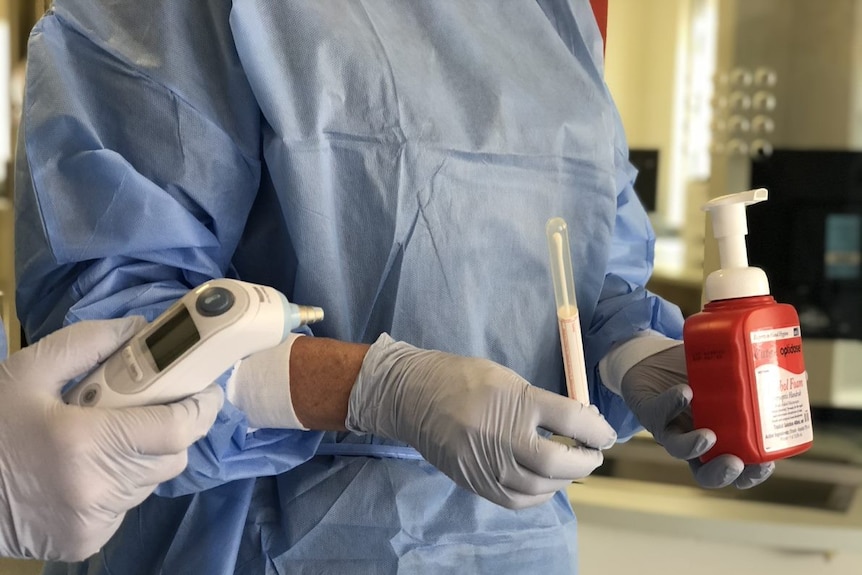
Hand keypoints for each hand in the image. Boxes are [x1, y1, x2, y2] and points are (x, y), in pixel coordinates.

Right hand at [0, 317, 223, 560]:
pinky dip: (123, 484)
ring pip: (153, 481)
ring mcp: (94, 521)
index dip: (200, 407)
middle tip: (152, 407)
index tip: (205, 389)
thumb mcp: (27, 371)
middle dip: (172, 428)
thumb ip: (86, 343)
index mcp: (84, 441)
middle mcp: (97, 488)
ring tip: (110, 437)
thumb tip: (140, 330)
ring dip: (146, 456)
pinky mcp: (87, 543)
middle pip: (172, 456)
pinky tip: (90, 469)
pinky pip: (130, 505)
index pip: (176, 429)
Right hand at [346, 334, 615, 508]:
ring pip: (539, 487)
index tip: (604, 434)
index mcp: (515, 401)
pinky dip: (537, 495)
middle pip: (558, 462)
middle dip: (585, 461)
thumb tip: (578, 423)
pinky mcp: (473, 481)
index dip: (597, 430)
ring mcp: (486, 463)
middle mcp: (503, 436)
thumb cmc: (462, 378)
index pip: (571, 419)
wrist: (412, 395)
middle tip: (592, 454)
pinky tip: (544, 483)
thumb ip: (541, 402)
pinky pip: (516, 500)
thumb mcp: (507, 378)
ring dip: (563, 479)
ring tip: (568, 466)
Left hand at [621, 344, 773, 488]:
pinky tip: (686, 393)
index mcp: (717, 439)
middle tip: (737, 463)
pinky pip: (658, 412)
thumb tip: (800, 377)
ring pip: (678, 449)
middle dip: (722, 473)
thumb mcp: (727, 379)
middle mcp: (693, 439)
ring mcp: (670, 427)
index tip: (767, 464)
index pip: (736, 469)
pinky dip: (671, 403)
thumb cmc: (692, 374)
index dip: (750, 475)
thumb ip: (757, 379)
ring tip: (710, 436)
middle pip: (706, 472)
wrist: (649, 359)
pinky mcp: (649, 410)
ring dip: (693, 446)